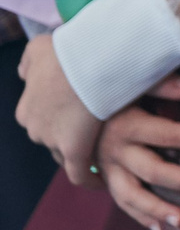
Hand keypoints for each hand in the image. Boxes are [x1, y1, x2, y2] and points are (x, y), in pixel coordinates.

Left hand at [15, 32, 104, 184]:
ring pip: (66, 154)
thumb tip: (24, 74)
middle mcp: (34, 128)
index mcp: (26, 109)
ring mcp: (53, 141)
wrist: (89, 57)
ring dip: (82, 153)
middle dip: (71, 136)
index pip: (42, 121)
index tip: (78, 114)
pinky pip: (80, 173)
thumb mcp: (40, 47)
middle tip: (96, 128)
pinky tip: (101, 181)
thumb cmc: (69, 50)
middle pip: (54, 138)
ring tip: (104, 150)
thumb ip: (29, 63)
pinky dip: (90, 179)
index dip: (62, 117)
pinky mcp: (74, 150)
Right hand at [95, 77, 179, 229]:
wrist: (72, 111)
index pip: (168, 134)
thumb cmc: (115, 94)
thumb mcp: (135, 84)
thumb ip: (164, 85)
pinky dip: (141, 217)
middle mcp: (117, 150)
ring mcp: (108, 169)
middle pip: (153, 170)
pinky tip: (162, 229)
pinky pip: (123, 202)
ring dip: (159, 209)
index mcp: (128, 124)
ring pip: (133, 195)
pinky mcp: (106, 180)